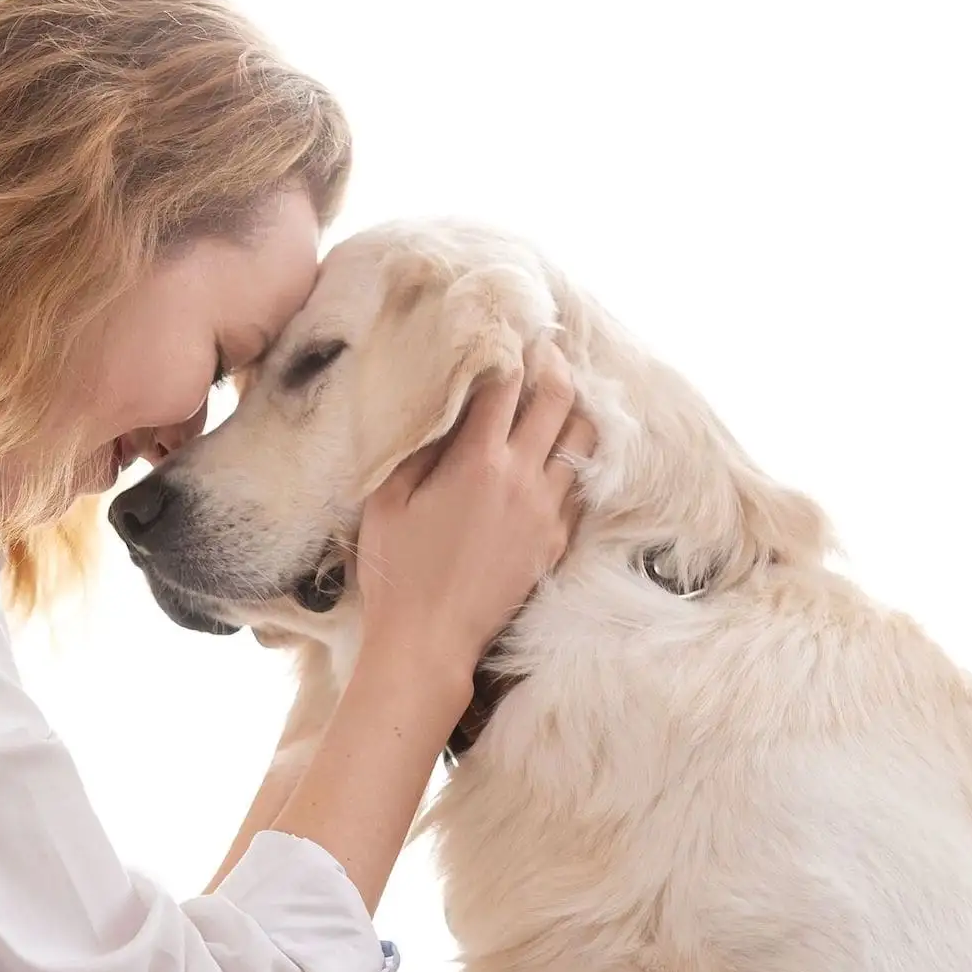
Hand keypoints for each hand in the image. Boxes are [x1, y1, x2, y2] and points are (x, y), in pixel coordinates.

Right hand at [355, 340, 594, 684]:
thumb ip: (415, 447)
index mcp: (477, 462)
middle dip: (553, 365)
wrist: (430, 641)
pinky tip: (562, 452)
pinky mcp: (556, 542)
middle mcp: (523, 479)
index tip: (506, 330)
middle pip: (558, 400)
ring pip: (584, 440)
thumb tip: (438, 406)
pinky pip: (581, 486)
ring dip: (575, 409)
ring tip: (561, 394)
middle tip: (544, 349)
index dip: (508, 349)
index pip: (505, 385)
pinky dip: (577, 458)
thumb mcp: (387, 499)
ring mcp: (547, 512)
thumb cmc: (397, 570)